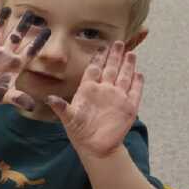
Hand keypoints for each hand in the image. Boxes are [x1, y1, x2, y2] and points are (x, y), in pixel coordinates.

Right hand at [0, 8, 50, 111]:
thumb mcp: (5, 97)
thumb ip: (17, 98)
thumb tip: (32, 106)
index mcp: (14, 64)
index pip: (29, 51)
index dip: (38, 42)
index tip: (49, 31)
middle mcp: (3, 54)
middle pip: (15, 37)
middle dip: (22, 25)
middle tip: (31, 13)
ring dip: (1, 21)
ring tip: (7, 9)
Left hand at [48, 42, 141, 157]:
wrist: (95, 146)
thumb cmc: (79, 131)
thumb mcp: (68, 118)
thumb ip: (61, 107)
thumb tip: (49, 99)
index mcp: (88, 90)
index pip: (94, 69)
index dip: (98, 58)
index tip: (102, 46)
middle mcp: (104, 91)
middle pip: (110, 69)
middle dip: (114, 56)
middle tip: (118, 42)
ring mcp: (117, 98)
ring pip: (124, 77)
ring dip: (127, 66)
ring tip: (130, 53)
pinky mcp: (128, 108)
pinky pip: (135, 93)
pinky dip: (137, 84)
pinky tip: (139, 74)